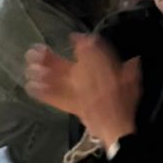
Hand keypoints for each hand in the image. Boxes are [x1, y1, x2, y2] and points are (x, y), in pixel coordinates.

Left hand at [25, 36, 141, 143]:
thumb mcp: (133, 80)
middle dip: (48, 56)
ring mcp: (73, 90)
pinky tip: (31, 87)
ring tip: (29, 65)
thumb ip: (130, 68)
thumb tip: (134, 59)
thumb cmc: (126, 102)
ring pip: (54, 78)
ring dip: (41, 72)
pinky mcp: (68, 104)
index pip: (87, 49)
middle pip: (62, 63)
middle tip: (35, 49)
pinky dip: (42, 92)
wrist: (116, 126)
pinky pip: (53, 97)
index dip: (79, 41)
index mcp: (99, 67)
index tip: (73, 37)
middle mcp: (82, 76)